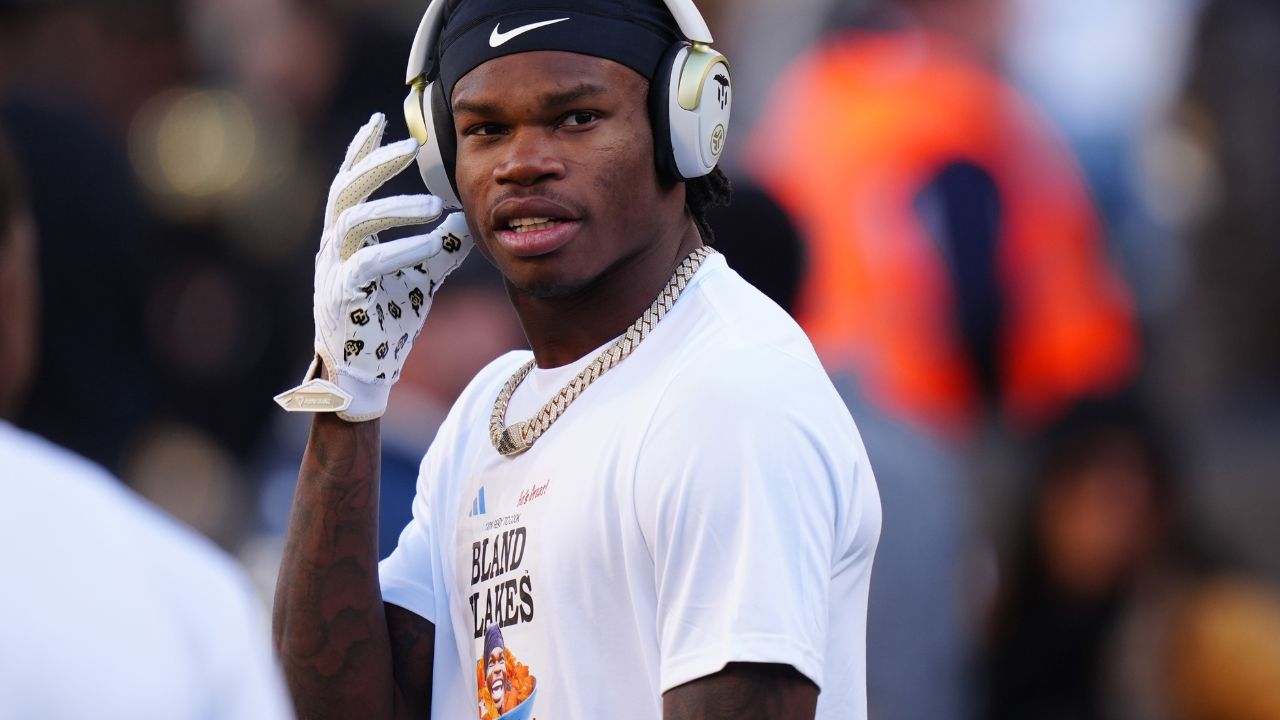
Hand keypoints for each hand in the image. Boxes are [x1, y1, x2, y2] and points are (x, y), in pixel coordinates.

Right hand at [275, 113, 472, 420]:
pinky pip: (369, 262)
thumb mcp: (417, 278)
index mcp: (346, 240)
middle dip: (375, 164)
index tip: (380, 121)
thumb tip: (466, 221)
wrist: (364, 376)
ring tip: (434, 207)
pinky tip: (433, 242)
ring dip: (395, 207)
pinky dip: (403, 248)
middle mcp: (333, 249)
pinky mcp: (344, 297)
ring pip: (353, 221)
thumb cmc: (386, 324)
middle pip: (345, 190)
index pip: (349, 184)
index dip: (362, 153)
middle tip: (409, 146)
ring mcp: (333, 271)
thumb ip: (437, 249)